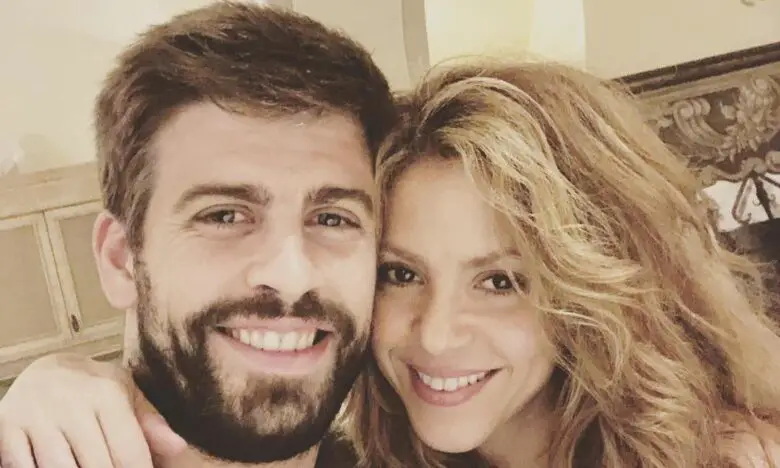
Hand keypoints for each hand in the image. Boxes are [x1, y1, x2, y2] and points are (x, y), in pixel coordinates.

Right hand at [0, 353, 185, 466]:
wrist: (42, 370)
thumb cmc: (94, 388)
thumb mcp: (127, 395)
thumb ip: (151, 422)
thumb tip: (178, 446)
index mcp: (106, 394)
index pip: (130, 455)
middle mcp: (70, 402)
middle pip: (98, 467)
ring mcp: (35, 416)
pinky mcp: (6, 426)